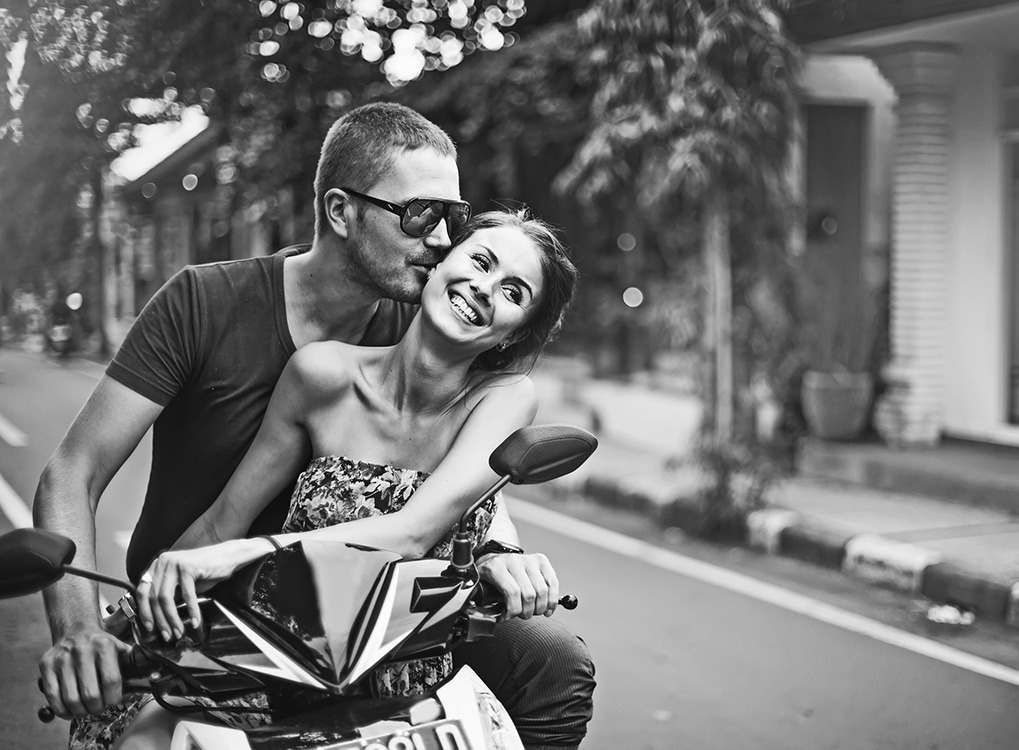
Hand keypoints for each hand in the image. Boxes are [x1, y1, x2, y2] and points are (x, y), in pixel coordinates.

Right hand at [38, 623, 130, 718]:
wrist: (75, 630)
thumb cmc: (100, 645)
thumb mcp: (119, 648)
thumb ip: (129, 666)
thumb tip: (137, 689)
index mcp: (104, 646)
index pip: (111, 681)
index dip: (114, 698)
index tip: (114, 702)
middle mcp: (82, 651)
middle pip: (90, 694)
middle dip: (97, 708)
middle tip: (98, 709)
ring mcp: (62, 659)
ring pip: (71, 699)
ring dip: (80, 712)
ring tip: (85, 710)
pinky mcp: (46, 666)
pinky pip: (53, 697)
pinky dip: (62, 710)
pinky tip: (69, 710)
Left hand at [136, 540, 265, 640]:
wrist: (228, 556)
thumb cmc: (206, 570)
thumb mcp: (181, 583)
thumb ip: (168, 594)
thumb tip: (158, 618)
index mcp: (158, 565)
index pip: (142, 591)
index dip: (144, 612)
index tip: (150, 628)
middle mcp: (163, 562)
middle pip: (153, 597)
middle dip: (159, 620)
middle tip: (167, 635)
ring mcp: (174, 563)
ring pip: (166, 598)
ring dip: (172, 619)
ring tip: (179, 631)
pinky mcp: (187, 566)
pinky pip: (187, 595)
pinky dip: (192, 611)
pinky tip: (195, 621)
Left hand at [476, 552, 559, 619]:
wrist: (496, 558)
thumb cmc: (489, 576)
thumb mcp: (481, 586)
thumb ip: (484, 601)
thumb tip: (491, 618)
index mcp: (496, 567)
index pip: (512, 592)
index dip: (513, 610)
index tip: (507, 617)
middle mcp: (513, 561)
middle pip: (529, 594)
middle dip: (527, 612)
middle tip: (522, 615)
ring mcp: (529, 559)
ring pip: (542, 590)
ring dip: (539, 608)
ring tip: (533, 611)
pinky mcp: (541, 560)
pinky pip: (553, 582)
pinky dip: (552, 600)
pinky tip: (547, 608)